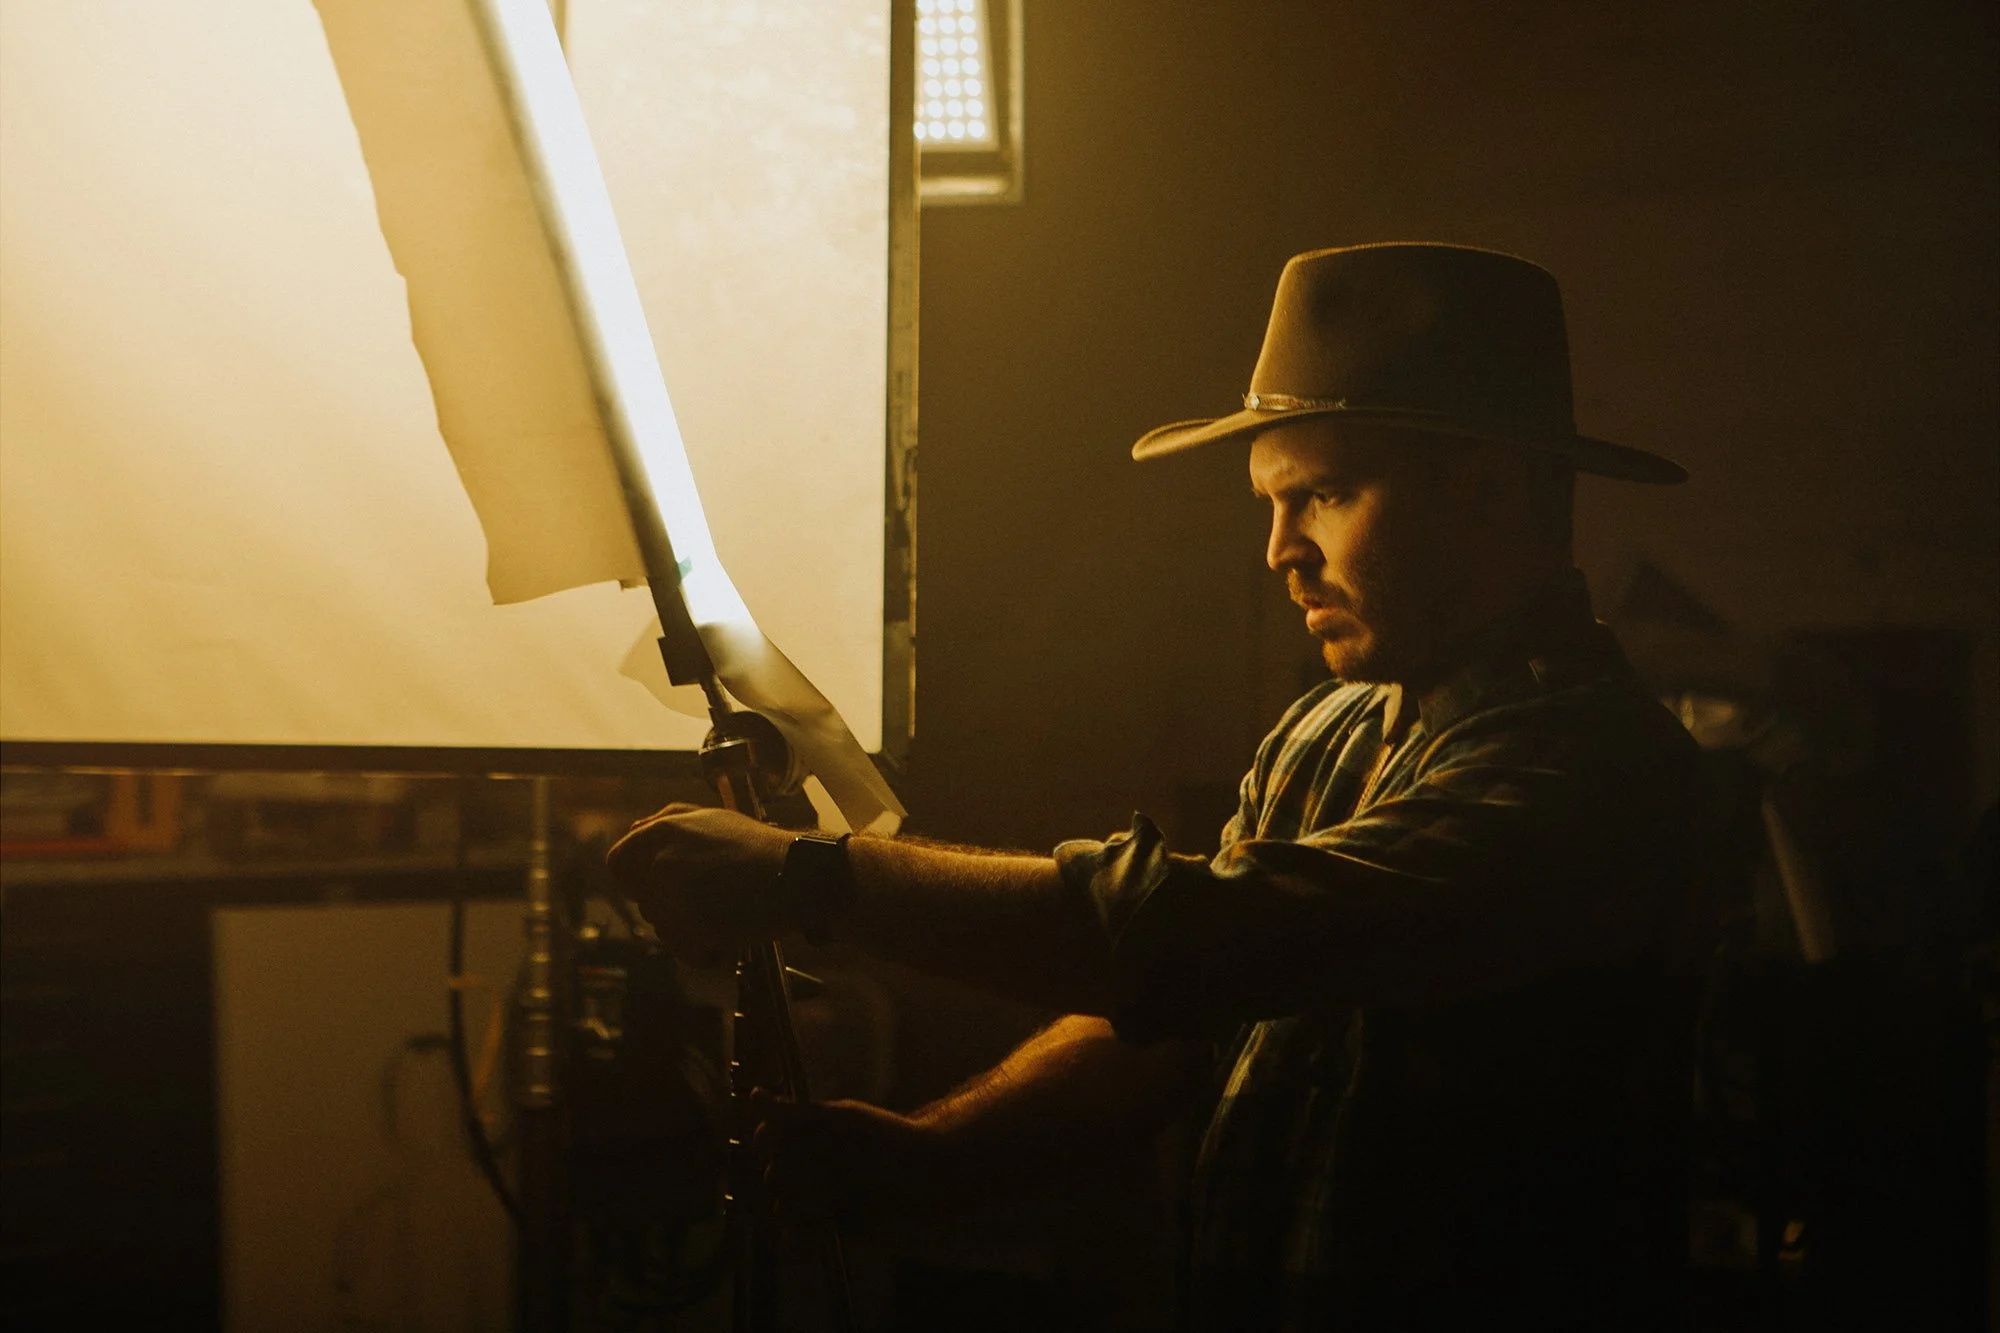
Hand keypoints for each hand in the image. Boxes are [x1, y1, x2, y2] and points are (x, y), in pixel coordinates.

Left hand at [606, 803, 790, 958]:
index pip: (617, 863)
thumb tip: (631, 830)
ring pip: (663, 928)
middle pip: (644, 901)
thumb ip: (666, 820)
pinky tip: (726, 936)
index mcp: (663, 832)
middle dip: (670, 906)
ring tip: (723, 914)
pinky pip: (683, 950)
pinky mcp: (693, 928)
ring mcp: (676, 897)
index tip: (657, 886)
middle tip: (708, 899)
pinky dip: (702, 951)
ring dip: (687, 929)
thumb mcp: (710, 818)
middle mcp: (662, 863)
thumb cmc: (756, 847)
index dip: (635, 879)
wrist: (794, 876)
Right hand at [749, 1090, 946, 1226]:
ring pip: (782, 1208)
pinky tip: (830, 1221)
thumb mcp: (841, 1120)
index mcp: (810, 1136)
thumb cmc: (887, 1139)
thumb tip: (753, 1096)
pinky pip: (795, 1239)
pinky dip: (805, 1235)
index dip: (772, 1142)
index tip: (786, 1140)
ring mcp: (816, 1200)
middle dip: (798, 1173)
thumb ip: (795, 1114)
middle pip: (772, 1175)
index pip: (766, 1140)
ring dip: (806, 1202)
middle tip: (834, 1169)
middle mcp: (809, 1167)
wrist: (929, 1177)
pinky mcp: (827, 1230)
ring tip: (840, 1196)